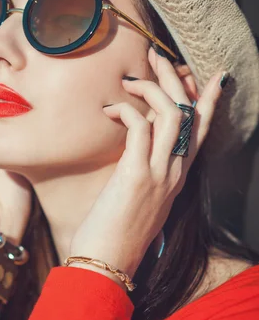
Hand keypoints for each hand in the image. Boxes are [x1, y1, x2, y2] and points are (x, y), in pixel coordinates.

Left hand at [69, 46, 225, 283]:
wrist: (108, 263)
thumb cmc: (117, 230)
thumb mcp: (140, 195)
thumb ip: (145, 165)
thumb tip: (137, 136)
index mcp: (177, 176)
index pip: (202, 131)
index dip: (208, 101)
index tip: (212, 76)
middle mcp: (175, 172)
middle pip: (188, 113)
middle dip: (173, 78)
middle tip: (155, 56)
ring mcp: (159, 174)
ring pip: (171, 114)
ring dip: (151, 88)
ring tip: (129, 80)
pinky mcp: (137, 175)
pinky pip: (140, 128)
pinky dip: (127, 110)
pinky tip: (111, 110)